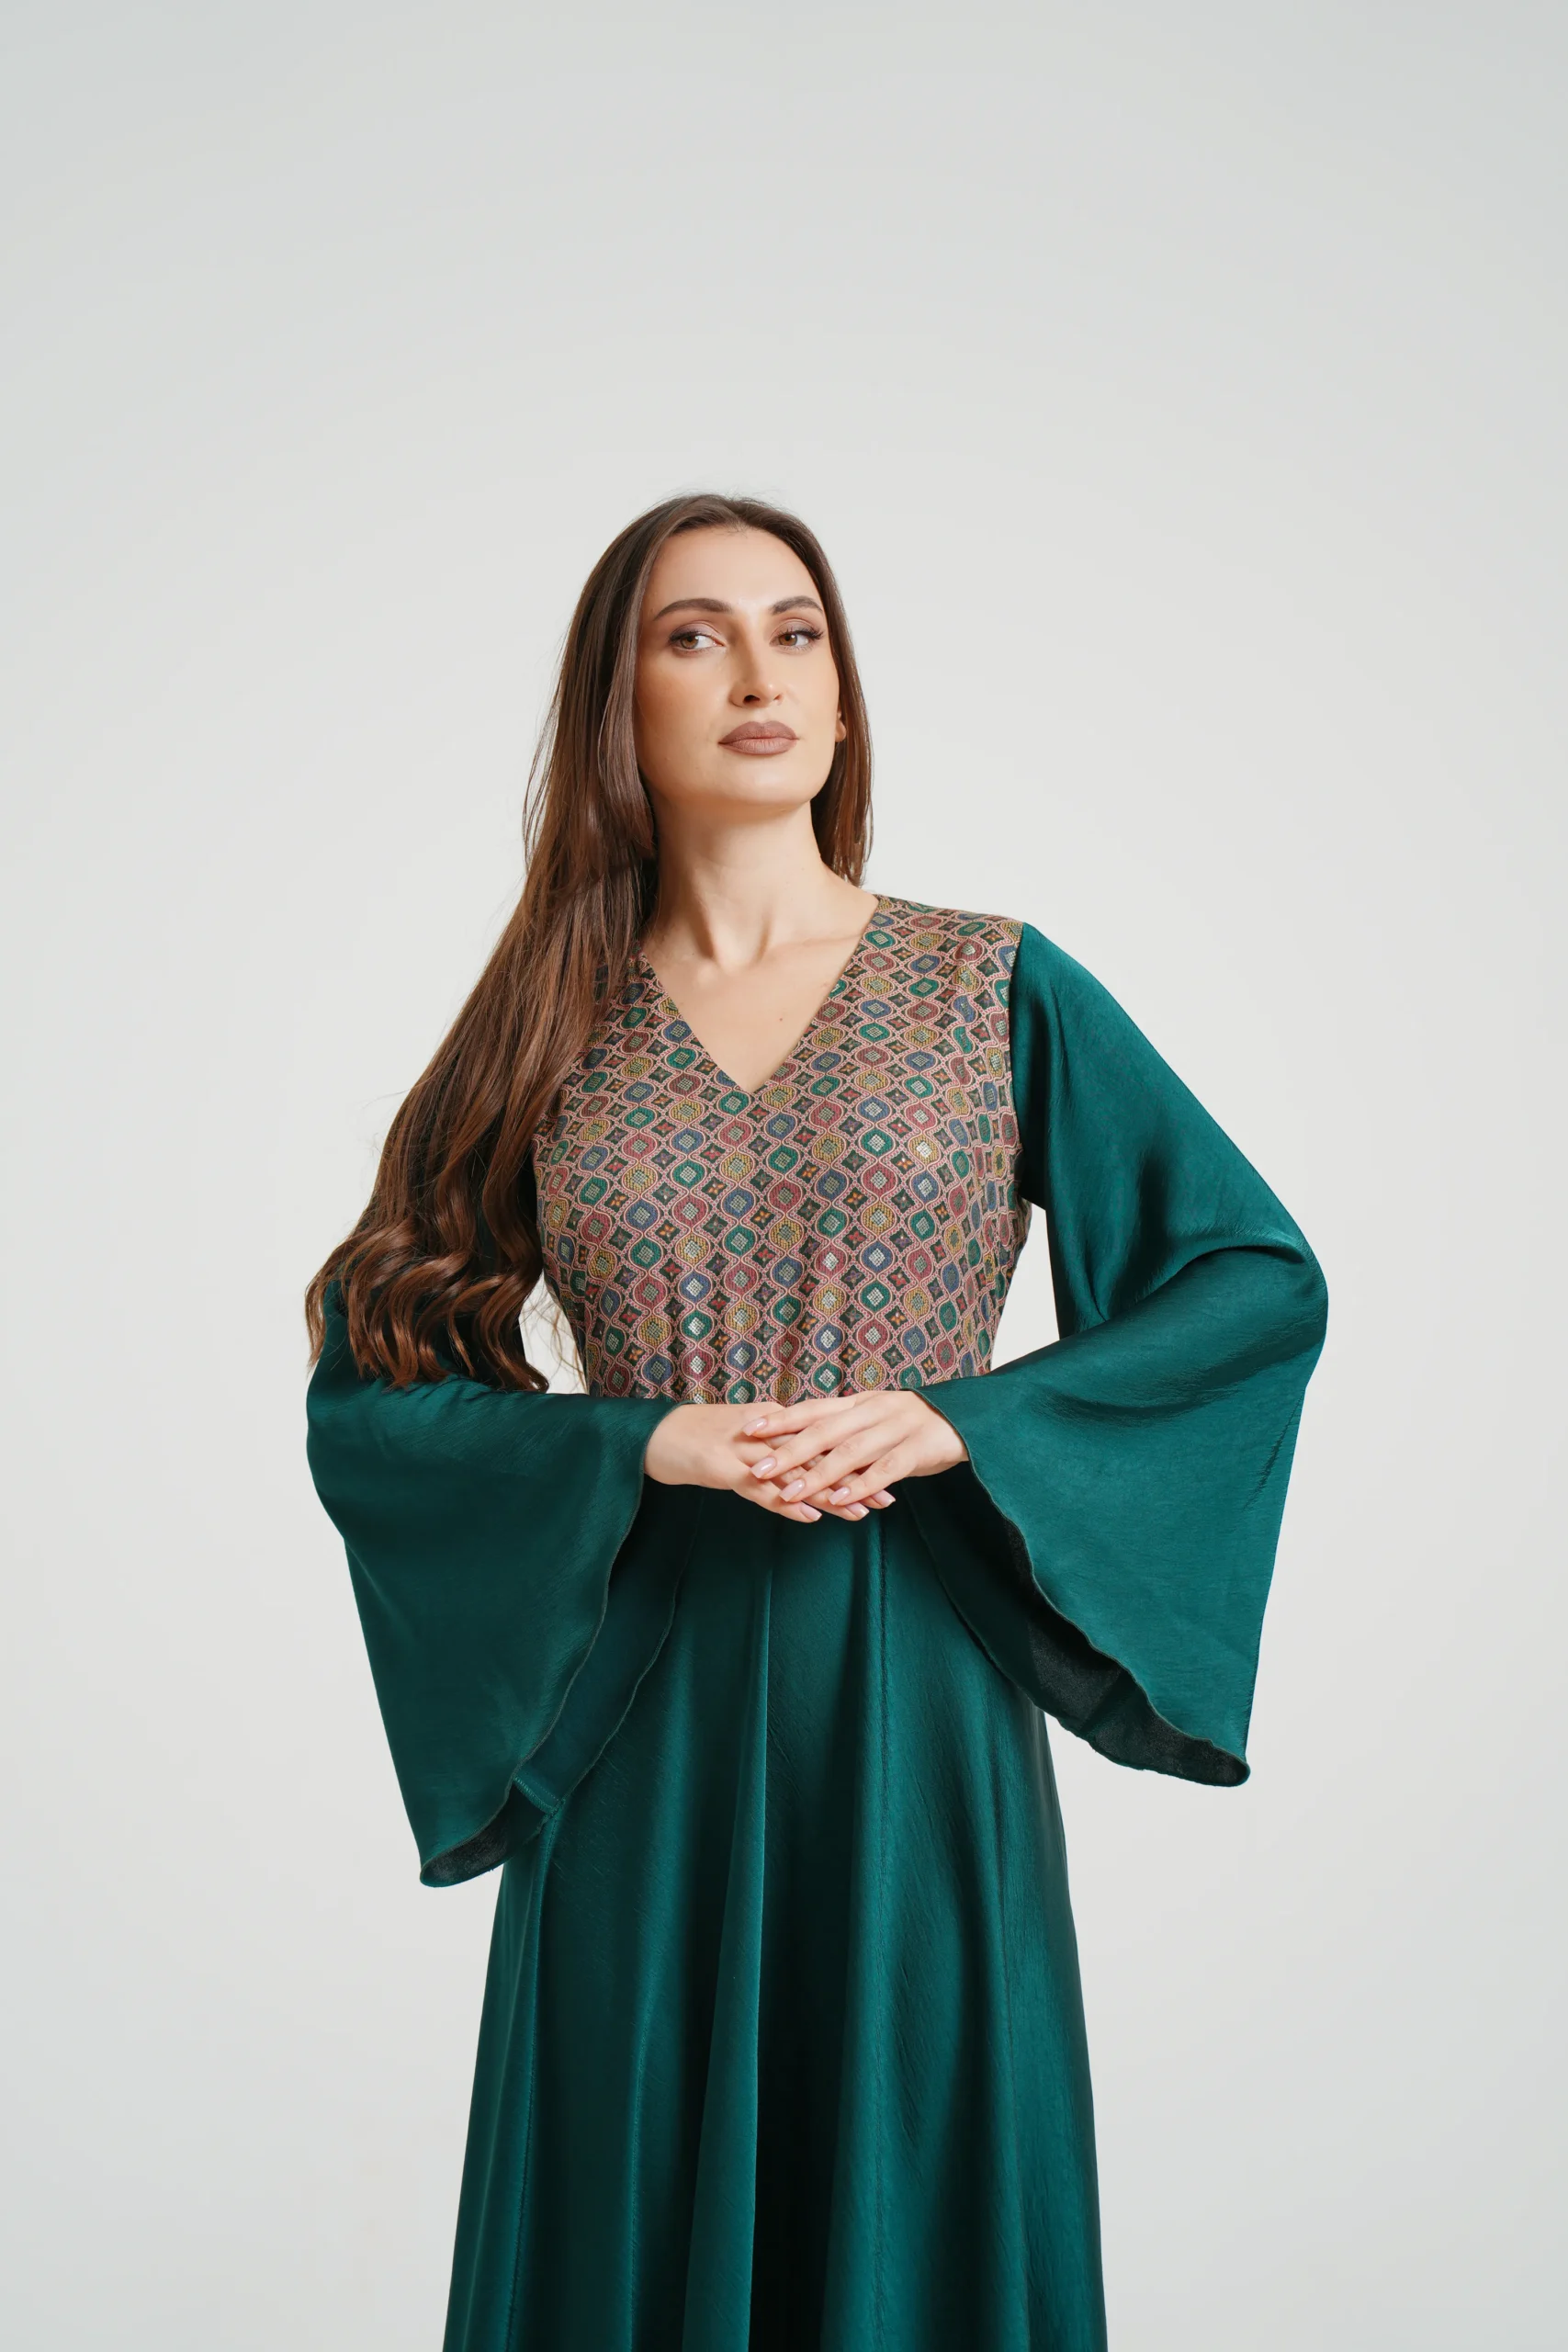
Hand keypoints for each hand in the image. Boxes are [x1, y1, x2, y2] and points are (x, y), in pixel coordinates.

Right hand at [643, 1401, 885, 1524]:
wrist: (650, 1434)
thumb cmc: (694, 1437)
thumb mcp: (741, 1438)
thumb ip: (773, 1445)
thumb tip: (804, 1457)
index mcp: (771, 1421)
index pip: (823, 1438)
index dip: (856, 1455)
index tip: (888, 1469)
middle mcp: (762, 1431)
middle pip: (818, 1454)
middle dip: (854, 1475)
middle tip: (889, 1495)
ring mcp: (742, 1448)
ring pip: (796, 1471)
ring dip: (830, 1492)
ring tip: (861, 1511)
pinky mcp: (721, 1466)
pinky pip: (759, 1488)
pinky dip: (786, 1502)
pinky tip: (810, 1515)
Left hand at [738, 1389, 967, 1514]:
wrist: (965, 1420)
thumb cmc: (910, 1425)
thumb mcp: (873, 1419)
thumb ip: (842, 1430)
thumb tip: (797, 1441)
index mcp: (859, 1403)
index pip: (813, 1408)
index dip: (780, 1419)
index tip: (748, 1430)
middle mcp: (873, 1411)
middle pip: (824, 1430)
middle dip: (788, 1450)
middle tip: (758, 1468)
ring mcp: (896, 1429)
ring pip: (850, 1452)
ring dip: (819, 1474)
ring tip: (791, 1493)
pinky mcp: (918, 1450)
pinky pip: (886, 1470)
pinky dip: (863, 1485)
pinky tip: (842, 1501)